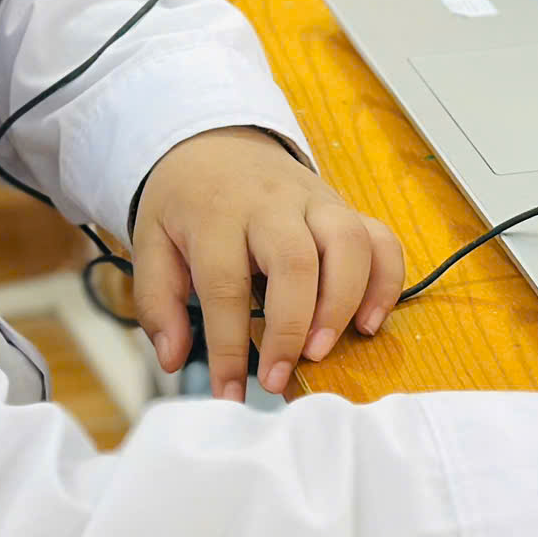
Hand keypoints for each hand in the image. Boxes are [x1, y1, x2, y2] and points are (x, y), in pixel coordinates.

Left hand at [128, 128, 405, 402]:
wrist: (215, 140)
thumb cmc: (186, 202)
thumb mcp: (151, 241)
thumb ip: (158, 300)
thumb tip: (174, 357)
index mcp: (218, 214)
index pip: (225, 285)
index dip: (229, 348)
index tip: (231, 395)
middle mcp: (272, 204)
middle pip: (295, 260)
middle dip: (292, 325)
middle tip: (281, 378)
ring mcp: (316, 202)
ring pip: (348, 243)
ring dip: (344, 303)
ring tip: (323, 350)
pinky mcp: (344, 207)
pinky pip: (380, 238)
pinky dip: (385, 281)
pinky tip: (370, 323)